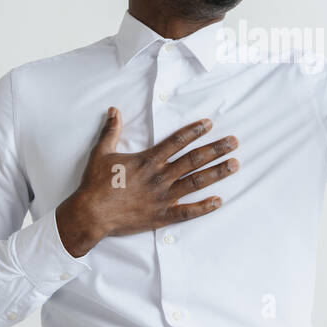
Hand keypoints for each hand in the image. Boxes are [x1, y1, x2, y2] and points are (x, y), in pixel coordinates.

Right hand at [56, 108, 239, 256]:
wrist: (90, 214)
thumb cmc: (95, 184)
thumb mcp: (101, 153)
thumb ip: (112, 131)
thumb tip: (114, 110)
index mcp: (148, 160)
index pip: (177, 141)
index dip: (195, 131)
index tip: (210, 124)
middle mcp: (160, 177)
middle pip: (194, 160)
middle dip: (216, 149)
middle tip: (234, 141)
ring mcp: (163, 197)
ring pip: (196, 182)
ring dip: (217, 173)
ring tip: (235, 164)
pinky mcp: (162, 216)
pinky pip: (187, 212)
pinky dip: (204, 207)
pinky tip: (219, 201)